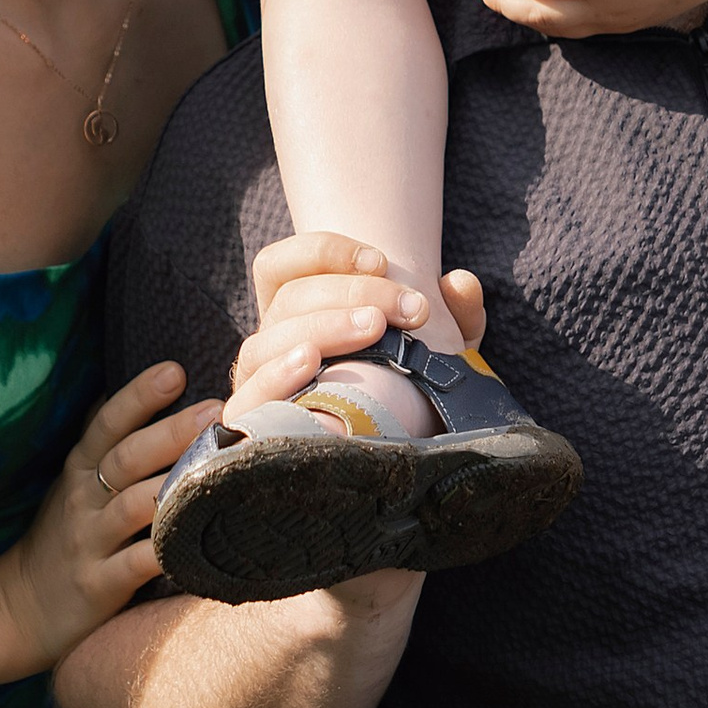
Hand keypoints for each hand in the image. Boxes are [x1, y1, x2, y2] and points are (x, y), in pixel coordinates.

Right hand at [0, 360, 218, 669]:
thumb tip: (146, 382)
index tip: (174, 370)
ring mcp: (89, 541)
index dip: (138, 395)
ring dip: (172, 486)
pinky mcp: (98, 584)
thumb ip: (105, 437)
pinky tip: (202, 541)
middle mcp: (82, 499)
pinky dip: (167, 552)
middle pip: (126, 458)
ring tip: (217, 469)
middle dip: (170, 432)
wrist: (20, 606)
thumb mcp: (76, 480)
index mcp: (80, 468)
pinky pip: (136, 565)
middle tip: (215, 410)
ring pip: (133, 507)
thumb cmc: (65, 533)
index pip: (107, 423)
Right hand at [232, 232, 486, 405]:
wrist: (397, 455)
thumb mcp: (440, 350)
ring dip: (321, 328)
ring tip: (371, 328)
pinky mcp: (253, 427)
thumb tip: (460, 283)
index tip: (382, 260)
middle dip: (350, 293)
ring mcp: (257, 385)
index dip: (324, 251)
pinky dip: (275, 377)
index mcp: (296, 314)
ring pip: (264, 343)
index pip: (282, 264)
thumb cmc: (409, 391)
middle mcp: (270, 344)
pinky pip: (247, 399)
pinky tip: (310, 364)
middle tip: (408, 308)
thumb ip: (456, 313)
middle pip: (288, 300)